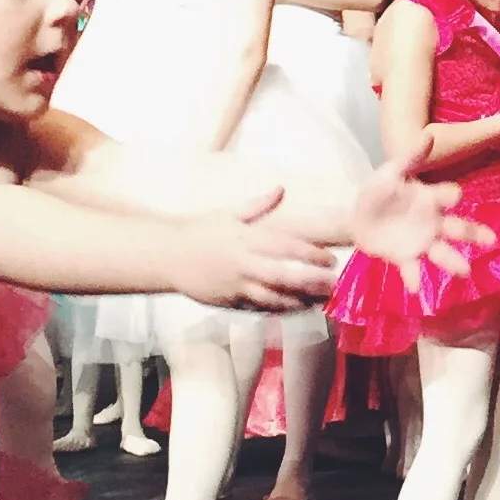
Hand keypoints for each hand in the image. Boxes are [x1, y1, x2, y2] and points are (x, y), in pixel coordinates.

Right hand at [174, 187, 341, 310]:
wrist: (165, 255)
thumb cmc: (199, 231)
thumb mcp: (227, 213)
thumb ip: (258, 204)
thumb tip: (280, 188)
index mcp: (245, 238)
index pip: (285, 247)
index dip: (311, 255)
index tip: (331, 259)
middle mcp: (243, 263)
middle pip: (284, 276)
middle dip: (312, 281)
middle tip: (334, 283)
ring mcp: (235, 285)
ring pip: (273, 298)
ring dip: (301, 300)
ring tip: (322, 300)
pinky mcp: (228, 301)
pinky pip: (259, 308)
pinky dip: (280, 310)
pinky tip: (298, 309)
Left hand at [349, 144, 489, 277]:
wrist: (355, 213)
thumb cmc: (377, 190)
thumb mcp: (391, 171)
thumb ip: (410, 157)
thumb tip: (428, 135)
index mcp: (430, 199)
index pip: (447, 196)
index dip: (450, 195)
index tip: (455, 195)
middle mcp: (432, 222)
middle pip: (458, 228)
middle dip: (474, 234)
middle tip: (492, 240)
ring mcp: (420, 241)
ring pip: (442, 253)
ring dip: (453, 262)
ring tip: (465, 272)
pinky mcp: (404, 257)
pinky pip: (412, 268)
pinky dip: (414, 278)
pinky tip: (415, 288)